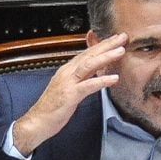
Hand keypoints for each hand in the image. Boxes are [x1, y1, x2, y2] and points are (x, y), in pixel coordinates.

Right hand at [11, 35, 124, 155]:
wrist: (37, 122)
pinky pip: (88, 85)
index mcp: (67, 70)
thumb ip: (80, 79)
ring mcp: (68, 83)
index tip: (115, 39)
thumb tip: (94, 74)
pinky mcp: (70, 95)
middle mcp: (67, 73)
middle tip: (123, 37)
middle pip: (89, 54)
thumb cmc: (52, 108)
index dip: (101, 45)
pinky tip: (114, 78)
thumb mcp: (68, 89)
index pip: (87, 53)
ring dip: (106, 57)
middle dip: (107, 44)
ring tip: (121, 51)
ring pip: (89, 65)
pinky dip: (102, 80)